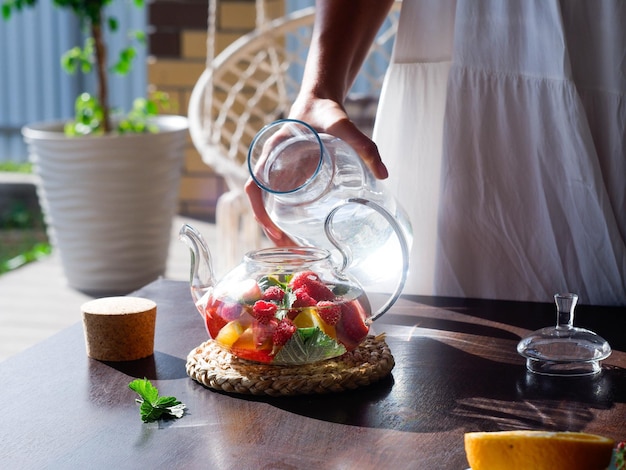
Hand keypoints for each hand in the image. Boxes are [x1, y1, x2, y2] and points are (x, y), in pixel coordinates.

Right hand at [245, 96, 388, 244]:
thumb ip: (364, 144)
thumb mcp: (342, 124)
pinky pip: (281, 200)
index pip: (254, 185)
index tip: (272, 229)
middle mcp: (271, 165)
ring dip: (277, 228)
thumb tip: (383, 174)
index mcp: (272, 152)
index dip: (259, 209)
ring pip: (270, 205)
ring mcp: (279, 173)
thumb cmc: (325, 110)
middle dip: (270, 229)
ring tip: (296, 250)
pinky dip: (284, 219)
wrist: (319, 101)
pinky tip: (299, 233)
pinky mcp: (289, 178)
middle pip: (262, 202)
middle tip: (290, 250)